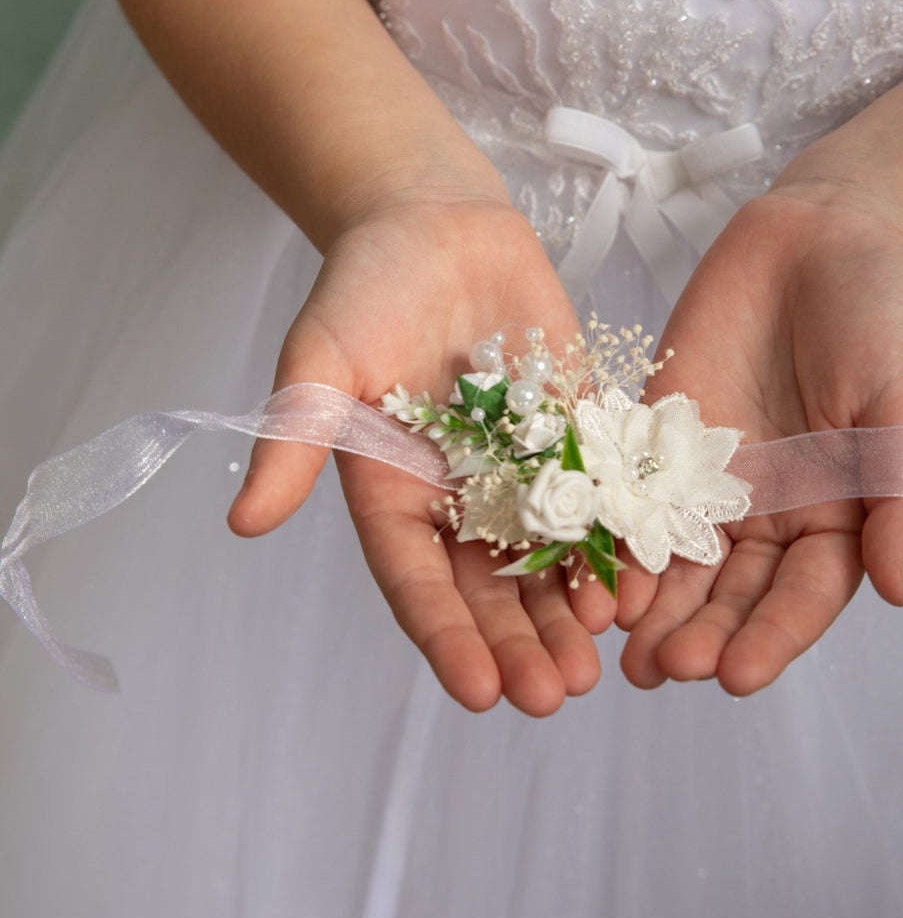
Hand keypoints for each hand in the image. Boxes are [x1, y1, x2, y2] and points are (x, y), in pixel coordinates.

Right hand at [228, 186, 614, 715]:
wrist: (436, 222)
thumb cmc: (365, 287)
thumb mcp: (321, 359)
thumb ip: (297, 439)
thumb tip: (244, 522)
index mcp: (395, 495)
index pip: (419, 583)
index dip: (447, 638)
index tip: (477, 693)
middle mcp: (461, 497)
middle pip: (494, 588)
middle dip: (522, 643)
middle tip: (555, 696)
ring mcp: (524, 467)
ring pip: (552, 556)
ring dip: (573, 610)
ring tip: (601, 659)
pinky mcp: (577, 430)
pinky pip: (604, 494)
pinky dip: (620, 538)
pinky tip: (643, 579)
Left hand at [617, 184, 902, 694]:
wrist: (822, 234)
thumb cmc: (882, 317)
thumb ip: (900, 496)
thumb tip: (898, 591)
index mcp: (836, 518)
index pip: (802, 595)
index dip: (771, 638)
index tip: (737, 677)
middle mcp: (768, 514)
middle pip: (730, 593)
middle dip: (698, 634)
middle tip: (663, 670)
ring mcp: (707, 480)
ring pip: (673, 561)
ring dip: (649, 607)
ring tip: (620, 652)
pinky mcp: (655, 439)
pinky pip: (627, 496)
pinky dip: (608, 535)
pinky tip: (587, 572)